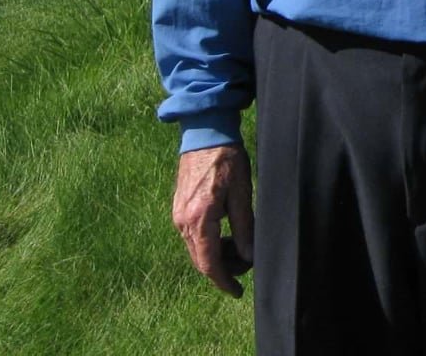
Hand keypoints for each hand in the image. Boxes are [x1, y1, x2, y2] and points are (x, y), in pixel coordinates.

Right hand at [172, 144, 253, 295]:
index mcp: (199, 219)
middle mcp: (182, 221)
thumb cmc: (227, 159)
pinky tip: (226, 236)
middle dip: (223, 269)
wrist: (205, 134)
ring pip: (196, 249)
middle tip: (247, 266)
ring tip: (240, 249)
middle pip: (201, 259)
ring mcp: (178, 215)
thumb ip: (244, 227)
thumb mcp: (242, 193)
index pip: (209, 263)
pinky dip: (209, 243)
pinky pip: (192, 236)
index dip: (224, 280)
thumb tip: (248, 256)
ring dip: (216, 256)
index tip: (237, 291)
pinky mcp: (179, 209)